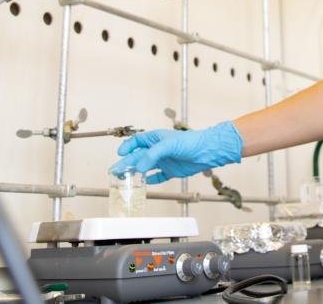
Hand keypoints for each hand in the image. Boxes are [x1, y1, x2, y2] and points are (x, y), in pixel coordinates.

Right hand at [110, 121, 242, 183]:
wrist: (207, 151)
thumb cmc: (190, 142)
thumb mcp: (168, 145)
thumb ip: (152, 156)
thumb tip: (139, 168)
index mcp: (155, 139)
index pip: (137, 141)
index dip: (128, 147)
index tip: (120, 154)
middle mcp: (158, 150)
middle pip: (138, 156)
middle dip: (127, 163)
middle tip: (115, 171)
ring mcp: (164, 160)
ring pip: (146, 167)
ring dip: (136, 172)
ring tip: (125, 179)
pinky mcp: (171, 170)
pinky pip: (158, 176)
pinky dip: (151, 180)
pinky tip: (145, 183)